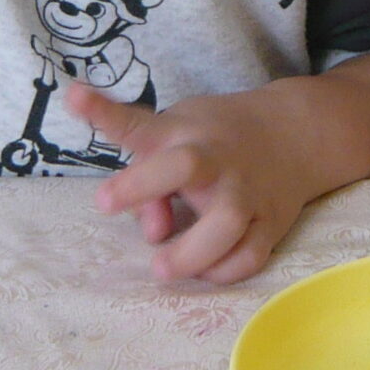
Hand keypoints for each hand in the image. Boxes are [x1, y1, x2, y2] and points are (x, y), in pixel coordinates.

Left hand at [74, 81, 335, 285]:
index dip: (102, 112)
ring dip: (191, 253)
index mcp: (183, 132)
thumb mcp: (179, 134)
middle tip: (107, 202)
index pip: (138, 122)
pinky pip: (249, 257)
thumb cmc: (217, 136)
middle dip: (144, 185)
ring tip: (163, 268)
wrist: (295, 132)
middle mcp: (214, 160)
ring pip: (225, 227)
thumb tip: (154, 235)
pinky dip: (223, 272)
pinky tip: (204, 270)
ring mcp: (246, 193)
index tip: (73, 98)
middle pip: (184, 167)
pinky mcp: (270, 223)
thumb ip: (149, 176)